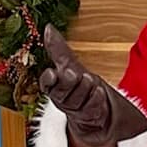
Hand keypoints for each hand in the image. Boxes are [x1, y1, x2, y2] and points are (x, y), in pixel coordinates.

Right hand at [39, 26, 146, 145]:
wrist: (98, 107)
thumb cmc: (81, 84)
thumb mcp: (70, 64)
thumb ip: (58, 50)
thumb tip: (48, 28)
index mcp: (54, 86)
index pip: (46, 84)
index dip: (48, 80)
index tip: (53, 72)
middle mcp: (61, 99)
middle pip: (61, 92)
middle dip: (69, 82)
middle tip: (74, 74)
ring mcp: (75, 110)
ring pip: (77, 99)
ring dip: (86, 88)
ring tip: (90, 82)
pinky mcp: (89, 118)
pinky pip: (92, 107)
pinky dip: (96, 98)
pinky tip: (99, 93)